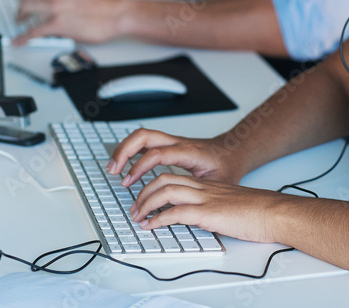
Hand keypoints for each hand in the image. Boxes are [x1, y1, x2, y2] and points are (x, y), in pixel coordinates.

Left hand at [12, 0, 122, 44]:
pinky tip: (18, 41)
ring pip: (27, 10)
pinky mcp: (56, 24)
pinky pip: (33, 31)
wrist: (115, 14)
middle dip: (22, 6)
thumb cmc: (104, 5)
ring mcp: (54, 7)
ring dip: (20, 17)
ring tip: (19, 23)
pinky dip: (23, 37)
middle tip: (21, 12)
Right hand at [107, 129, 243, 185]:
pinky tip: (124, 164)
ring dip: (124, 149)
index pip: (158, 154)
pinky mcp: (169, 144)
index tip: (128, 182)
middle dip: (124, 151)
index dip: (140, 167)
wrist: (234, 151)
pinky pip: (146, 141)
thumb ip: (199, 195)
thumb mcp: (218, 183)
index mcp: (189, 152)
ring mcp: (173, 141)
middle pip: (144, 136)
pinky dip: (131, 150)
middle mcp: (178, 142)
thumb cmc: (227, 167)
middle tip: (113, 170)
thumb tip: (183, 213)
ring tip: (113, 168)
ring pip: (142, 136)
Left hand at [130, 173, 292, 243]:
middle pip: (163, 179)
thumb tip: (199, 219)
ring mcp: (205, 198)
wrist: (275, 211)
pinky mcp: (209, 213)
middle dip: (142, 192)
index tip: (143, 198)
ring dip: (145, 204)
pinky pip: (176, 212)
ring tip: (137, 217)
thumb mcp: (229, 204)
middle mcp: (203, 188)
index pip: (172, 176)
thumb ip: (212, 206)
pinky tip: (152, 227)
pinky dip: (158, 220)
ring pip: (165, 191)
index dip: (152, 185)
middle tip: (134, 207)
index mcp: (207, 185)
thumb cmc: (257, 211)